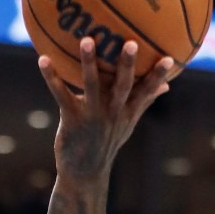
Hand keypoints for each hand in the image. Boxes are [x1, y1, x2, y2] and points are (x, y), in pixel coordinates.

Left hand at [38, 38, 172, 184]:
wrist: (84, 174)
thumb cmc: (106, 143)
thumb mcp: (128, 124)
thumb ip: (144, 101)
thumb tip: (167, 85)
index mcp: (126, 112)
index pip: (146, 92)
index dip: (157, 77)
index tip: (171, 59)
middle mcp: (112, 113)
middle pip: (123, 86)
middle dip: (127, 66)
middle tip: (131, 43)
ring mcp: (92, 116)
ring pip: (91, 86)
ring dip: (89, 63)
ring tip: (87, 39)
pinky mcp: (71, 120)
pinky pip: (61, 95)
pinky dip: (52, 77)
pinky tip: (43, 60)